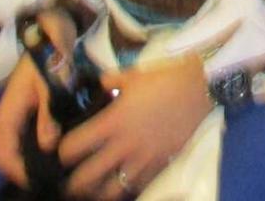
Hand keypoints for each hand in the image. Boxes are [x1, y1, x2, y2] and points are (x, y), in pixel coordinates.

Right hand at [0, 55, 58, 188]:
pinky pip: (34, 139)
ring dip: (39, 162)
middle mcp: (10, 122)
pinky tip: (66, 152)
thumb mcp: (49, 83)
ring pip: (24, 151)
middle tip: (58, 179)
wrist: (51, 30)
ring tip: (64, 170)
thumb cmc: (48, 55)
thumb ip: (48, 113)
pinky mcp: (33, 114)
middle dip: (32, 172)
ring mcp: (21, 119)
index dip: (21, 174)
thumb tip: (49, 145)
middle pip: (14, 158)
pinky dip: (46, 150)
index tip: (44, 182)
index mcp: (8, 116)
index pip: (5, 158)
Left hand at [58, 54, 212, 198]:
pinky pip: (138, 187)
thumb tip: (96, 86)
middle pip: (86, 179)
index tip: (62, 151)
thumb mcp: (132, 75)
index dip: (62, 152)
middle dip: (72, 183)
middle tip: (70, 179)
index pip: (73, 148)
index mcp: (112, 122)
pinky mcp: (160, 165)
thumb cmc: (165, 77)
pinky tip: (124, 182)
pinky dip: (127, 188)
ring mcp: (143, 159)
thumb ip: (108, 82)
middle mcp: (124, 145)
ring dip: (97, 192)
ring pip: (111, 191)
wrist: (202, 86)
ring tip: (94, 189)